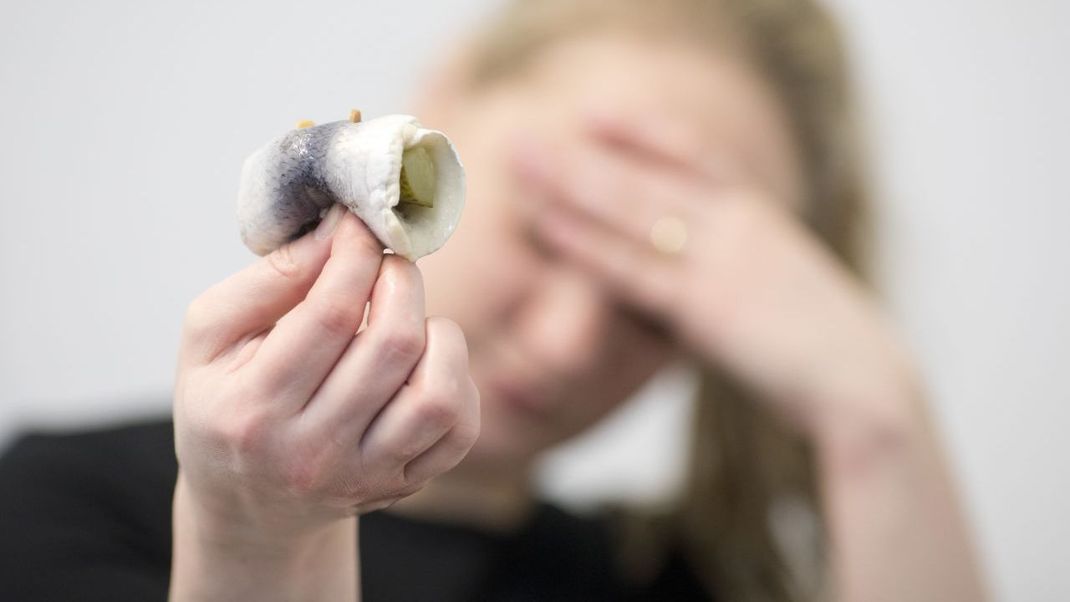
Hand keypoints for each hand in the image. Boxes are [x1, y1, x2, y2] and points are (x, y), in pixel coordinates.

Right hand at [173, 206, 479, 540]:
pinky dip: (456, 380)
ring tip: (406, 321)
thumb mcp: (211, 335)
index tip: (361, 226)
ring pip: (438, 393)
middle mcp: (310, 453)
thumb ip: (270, 279)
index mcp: (252, 410)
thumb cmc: (227, 400)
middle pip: (392, 344)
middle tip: (387, 265)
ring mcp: (363, 477)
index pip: (328, 315)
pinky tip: (423, 364)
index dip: (356, 254)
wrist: (247, 502)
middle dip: (401, 281)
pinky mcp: (404, 485)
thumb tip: (339, 231)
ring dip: (436, 335)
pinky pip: (460, 427)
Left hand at [513, 112, 917, 431]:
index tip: (596, 114)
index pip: (695, 157)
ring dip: (570, 186)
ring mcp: (721, 262)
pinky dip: (587, 246)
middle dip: (582, 155)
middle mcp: (738, 226)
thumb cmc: (823, 347)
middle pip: (646, 179)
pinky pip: (633, 270)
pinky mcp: (707, 308)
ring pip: (632, 213)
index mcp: (761, 217)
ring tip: (520, 164)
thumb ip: (740, 270)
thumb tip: (690, 283)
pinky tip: (547, 226)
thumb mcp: (786, 290)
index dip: (641, 132)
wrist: (864, 384)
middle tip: (527, 136)